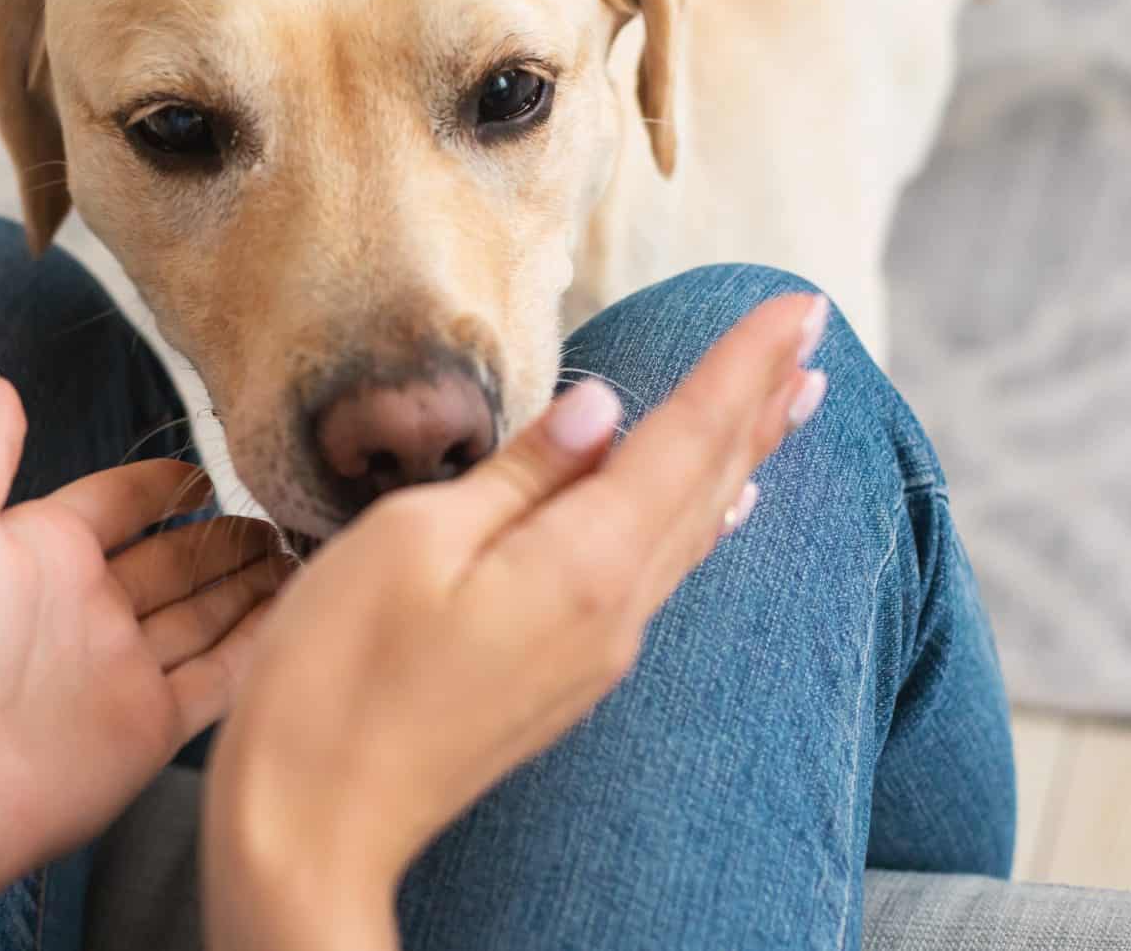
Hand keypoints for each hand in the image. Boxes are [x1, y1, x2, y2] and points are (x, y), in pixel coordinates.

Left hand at [0, 375, 285, 950]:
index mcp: (42, 551)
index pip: (118, 501)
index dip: (165, 483)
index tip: (217, 465)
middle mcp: (87, 607)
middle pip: (174, 559)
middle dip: (227, 535)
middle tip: (287, 510)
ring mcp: (122, 669)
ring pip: (204, 614)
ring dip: (252, 583)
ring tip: (308, 551)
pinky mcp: (152, 727)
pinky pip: (221, 677)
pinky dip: (261, 646)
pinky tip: (304, 613)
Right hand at [203, 295, 828, 950]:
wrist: (314, 824)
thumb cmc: (336, 677)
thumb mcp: (412, 541)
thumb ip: (520, 473)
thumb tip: (603, 408)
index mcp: (580, 564)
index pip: (685, 439)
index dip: (742, 367)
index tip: (800, 305)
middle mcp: (613, 611)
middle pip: (707, 484)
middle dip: (761, 401)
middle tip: (815, 333)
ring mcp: (596, 653)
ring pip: (693, 531)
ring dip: (745, 457)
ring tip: (791, 404)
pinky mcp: (566, 677)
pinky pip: (660, 576)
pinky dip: (700, 520)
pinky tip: (720, 510)